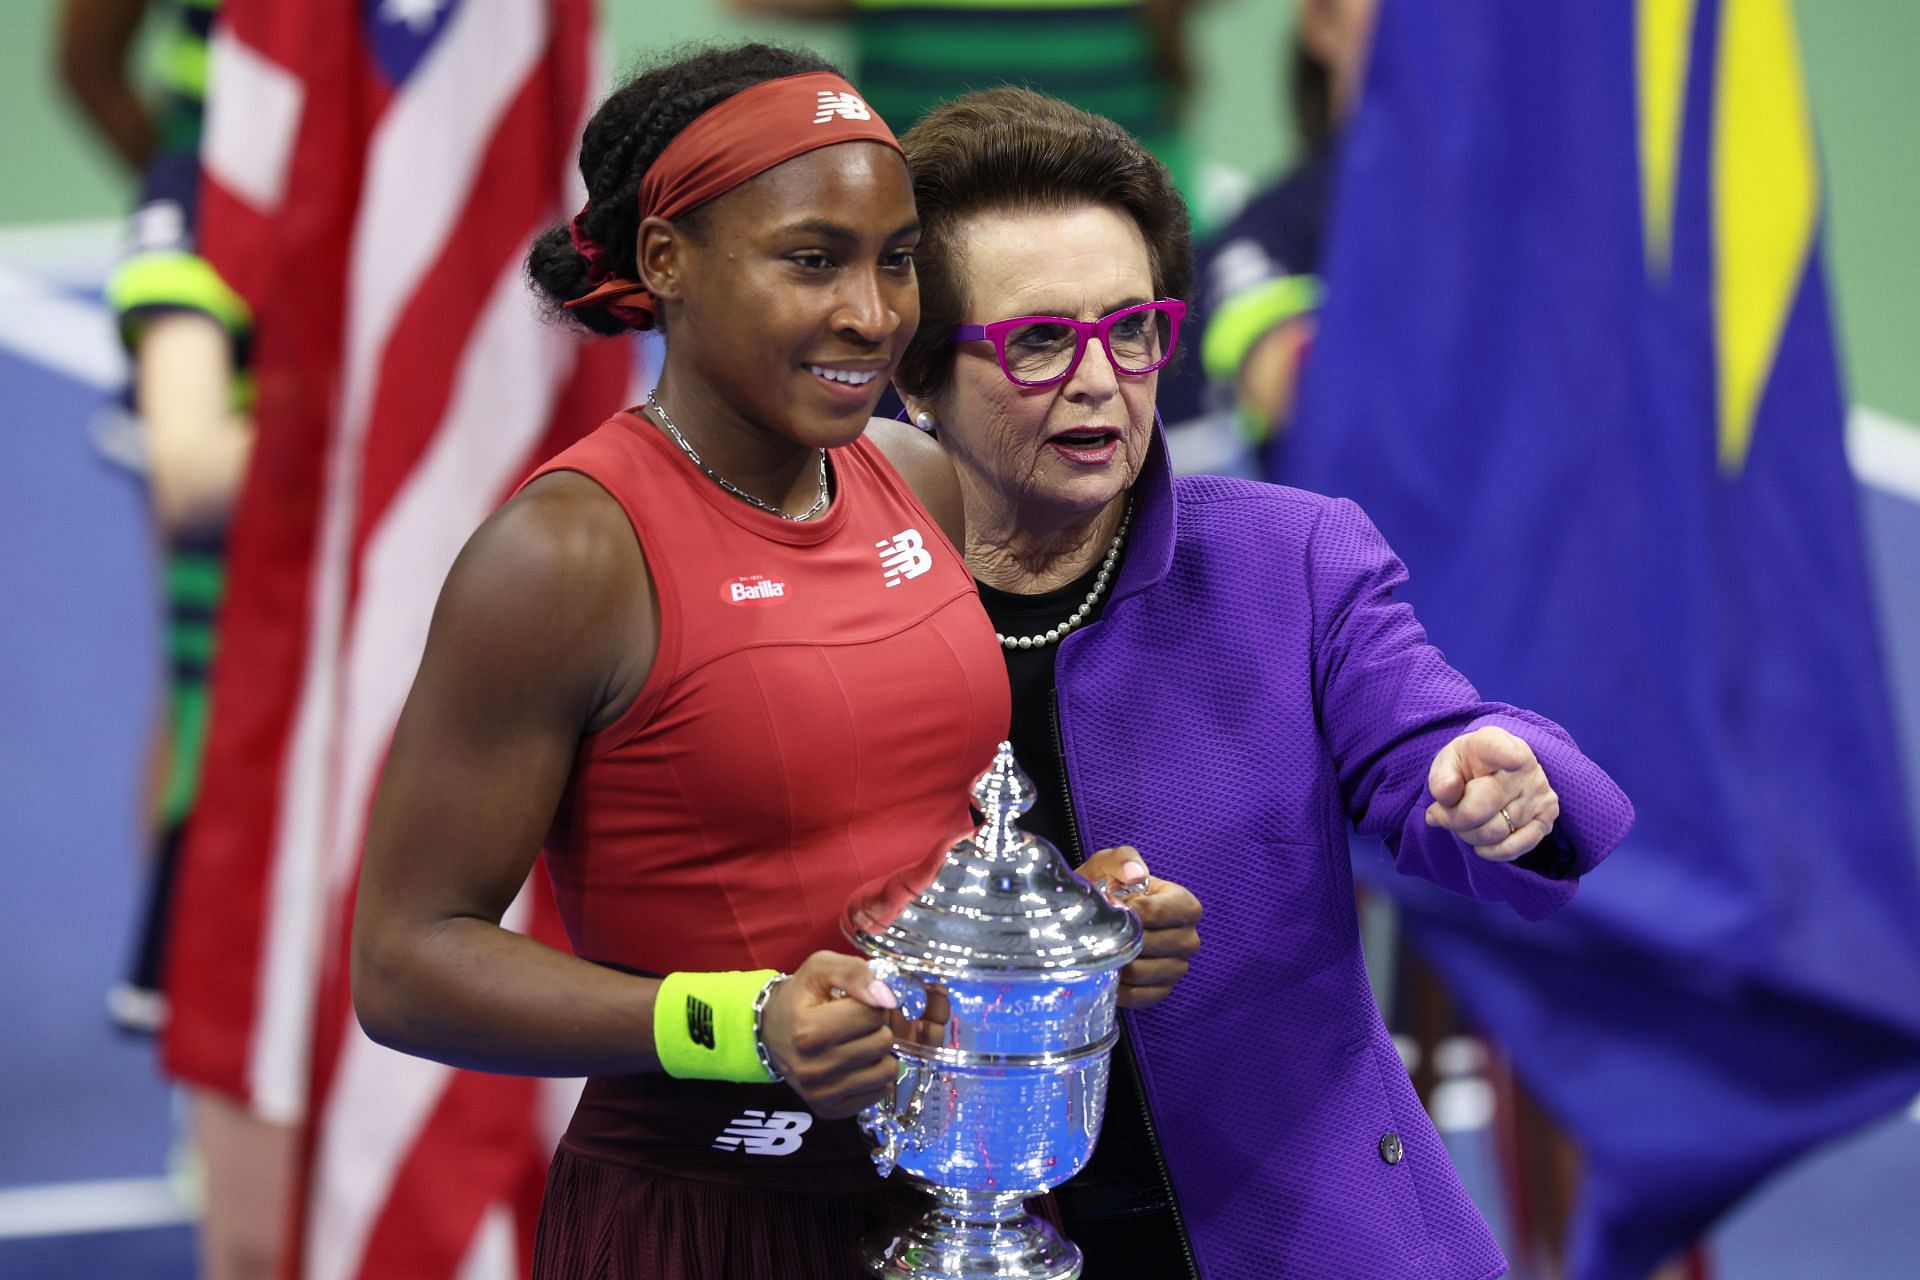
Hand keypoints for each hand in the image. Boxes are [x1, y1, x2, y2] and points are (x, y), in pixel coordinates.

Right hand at [758, 952, 898, 1118]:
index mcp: (808, 1031)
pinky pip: (880, 1092)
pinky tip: (856, 1064)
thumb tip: (886, 997)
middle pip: (883, 1042)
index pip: (874, 1014)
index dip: (871, 1003)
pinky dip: (874, 1075)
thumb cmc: (799, 998)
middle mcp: (813, 1068)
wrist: (771, 1032)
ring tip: (859, 1043)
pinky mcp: (829, 1109)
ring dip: (879, 1053)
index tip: (855, 1003)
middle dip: (876, 1028)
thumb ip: (853, 972)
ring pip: (887, 1071)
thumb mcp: (819, 968)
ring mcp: (820, 1093)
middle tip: (856, 1024)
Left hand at [1078, 847, 1202, 1008]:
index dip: (1142, 911)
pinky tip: (1108, 972)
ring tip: (1102, 949)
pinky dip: (1120, 987)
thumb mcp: (1109, 864)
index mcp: (1184, 904)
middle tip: (1103, 930)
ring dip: (1118, 962)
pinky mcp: (1162, 991)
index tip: (1117, 906)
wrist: (1092, 919)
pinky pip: (1141, 996)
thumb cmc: (1107, 888)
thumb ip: (1123, 859)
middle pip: (1156, 944)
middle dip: (1125, 937)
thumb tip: (1136, 873)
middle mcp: (1188, 938)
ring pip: (1145, 972)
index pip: (1171, 911)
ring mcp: (1177, 967)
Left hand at [1425, 726, 1559, 860]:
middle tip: (1439, 815)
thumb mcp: (1447, 762)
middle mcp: (1525, 767)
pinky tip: (1480, 844)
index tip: (1512, 759)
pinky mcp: (1546, 819)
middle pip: (1480, 808)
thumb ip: (1442, 776)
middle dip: (1452, 819)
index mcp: (1495, 743)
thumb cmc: (1467, 766)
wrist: (1496, 771)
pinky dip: (1491, 851)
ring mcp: (1539, 794)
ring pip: (1495, 831)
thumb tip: (1446, 795)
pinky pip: (1515, 847)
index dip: (1506, 756)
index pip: (1500, 749)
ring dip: (1469, 835)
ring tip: (1462, 823)